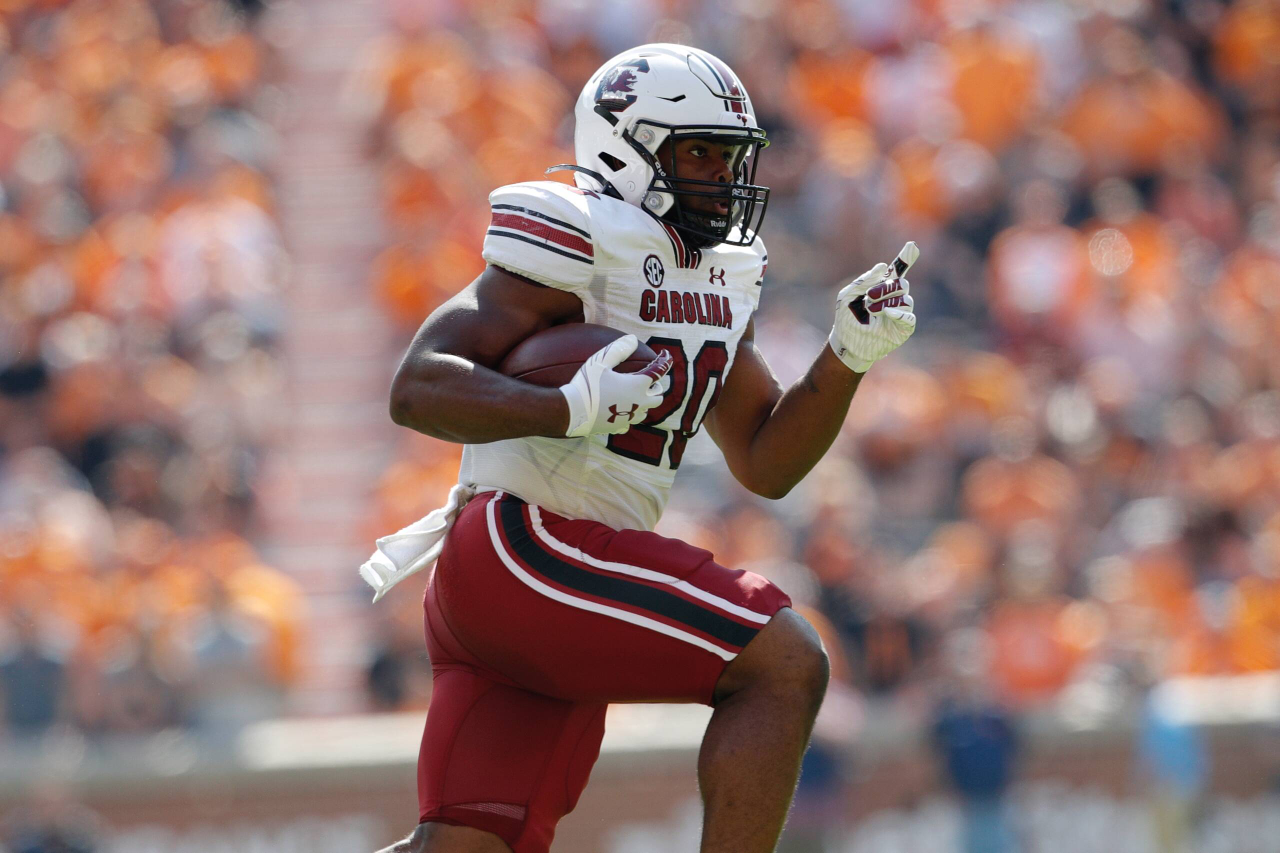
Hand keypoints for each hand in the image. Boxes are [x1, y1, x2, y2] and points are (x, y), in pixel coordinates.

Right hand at [559, 335, 673, 436]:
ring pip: (646, 411)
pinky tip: (621, 412)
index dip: (665, 361)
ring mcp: (629, 417)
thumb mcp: (600, 361)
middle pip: (658, 396)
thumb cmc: (586, 384)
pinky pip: (630, 423)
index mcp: (637, 385)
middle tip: (648, 379)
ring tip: (635, 395)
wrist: (572, 412)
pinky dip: (629, 416)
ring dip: (644, 402)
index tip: (665, 355)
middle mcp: (638, 403)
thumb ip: (618, 349)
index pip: (659, 371)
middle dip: (655, 387)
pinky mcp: (618, 427)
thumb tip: (632, 339)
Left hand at [829, 242, 918, 372]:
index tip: (912, 246)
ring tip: (870, 311)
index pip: (897, 271)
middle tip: (869, 297)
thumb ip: (864, 281)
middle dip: (886, 288)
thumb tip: (882, 266)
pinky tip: (887, 312)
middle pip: (902, 284)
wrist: (846, 342)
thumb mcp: (847, 295)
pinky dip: (900, 313)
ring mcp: (900, 313)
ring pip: (905, 300)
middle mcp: (893, 298)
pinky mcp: (903, 328)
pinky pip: (909, 317)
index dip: (905, 258)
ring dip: (885, 303)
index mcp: (881, 287)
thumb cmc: (846, 318)